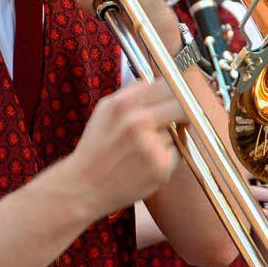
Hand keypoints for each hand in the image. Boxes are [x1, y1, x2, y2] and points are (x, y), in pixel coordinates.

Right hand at [62, 80, 183, 217]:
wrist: (85, 185)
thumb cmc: (95, 146)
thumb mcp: (104, 110)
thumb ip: (130, 92)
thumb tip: (153, 81)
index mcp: (124, 105)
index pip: (167, 86)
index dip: (176, 90)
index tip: (176, 96)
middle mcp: (138, 123)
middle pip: (182, 107)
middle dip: (182, 112)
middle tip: (179, 117)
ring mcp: (151, 147)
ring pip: (174, 132)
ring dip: (166, 137)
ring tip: (142, 149)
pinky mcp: (161, 169)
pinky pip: (175, 154)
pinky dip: (165, 156)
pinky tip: (145, 162)